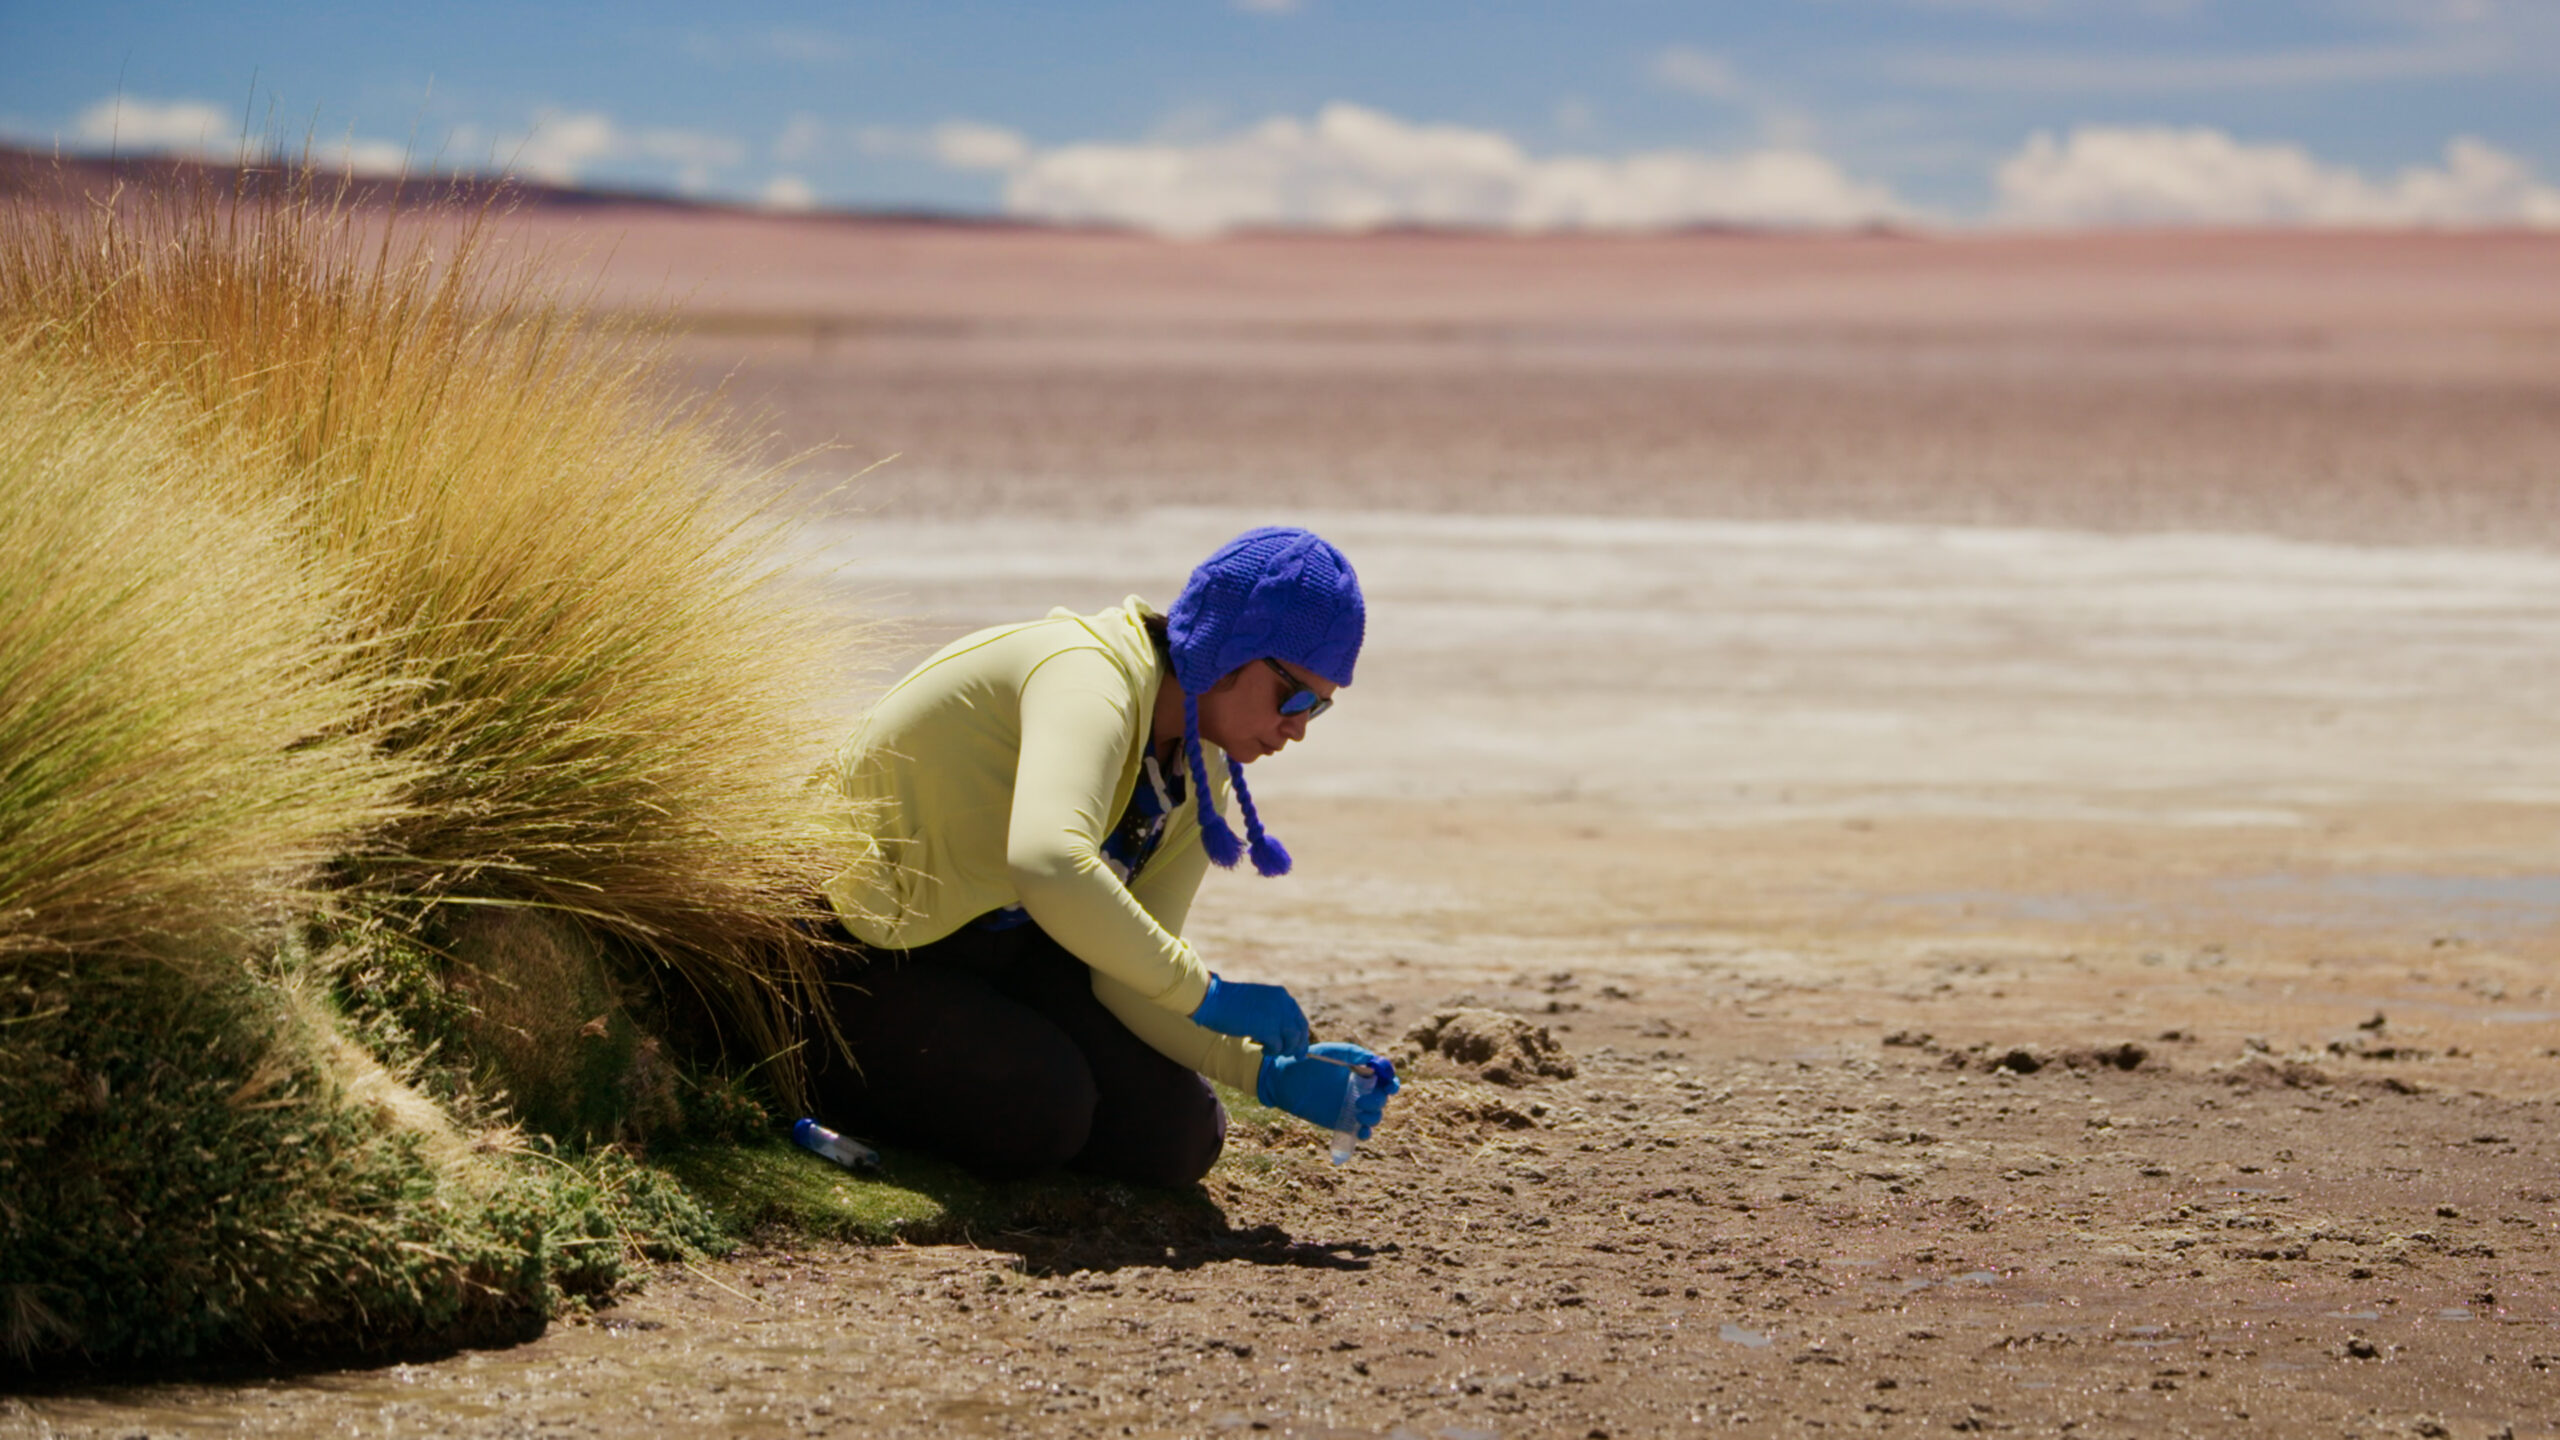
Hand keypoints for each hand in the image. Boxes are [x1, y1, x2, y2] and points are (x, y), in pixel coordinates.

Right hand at [1190, 974, 1310, 1056]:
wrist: (1213, 999)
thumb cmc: (1229, 1002)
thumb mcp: (1257, 1002)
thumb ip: (1271, 1012)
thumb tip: (1281, 1032)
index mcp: (1281, 995)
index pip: (1299, 1017)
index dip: (1301, 1033)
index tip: (1299, 1046)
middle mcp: (1283, 1003)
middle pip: (1301, 1029)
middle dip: (1299, 1045)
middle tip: (1295, 1057)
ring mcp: (1277, 1015)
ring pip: (1293, 1039)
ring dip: (1284, 1049)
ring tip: (1271, 1051)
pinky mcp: (1267, 1028)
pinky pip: (1278, 1046)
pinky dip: (1271, 1051)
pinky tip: (1261, 1049)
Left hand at [1257, 1042, 1400, 1136]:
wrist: (1284, 1079)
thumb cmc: (1309, 1060)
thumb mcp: (1332, 1051)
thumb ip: (1355, 1054)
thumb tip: (1376, 1062)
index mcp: (1362, 1071)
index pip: (1386, 1078)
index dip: (1391, 1082)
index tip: (1388, 1086)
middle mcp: (1360, 1089)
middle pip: (1382, 1098)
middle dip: (1378, 1100)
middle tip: (1361, 1100)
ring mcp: (1352, 1107)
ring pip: (1375, 1115)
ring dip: (1373, 1116)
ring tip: (1358, 1114)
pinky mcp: (1342, 1122)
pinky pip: (1361, 1131)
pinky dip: (1365, 1134)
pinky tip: (1361, 1131)